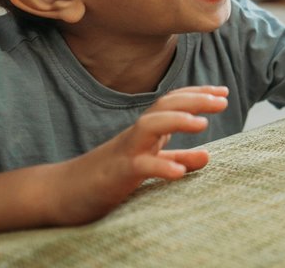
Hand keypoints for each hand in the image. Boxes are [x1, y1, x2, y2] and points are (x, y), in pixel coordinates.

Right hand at [51, 85, 229, 226]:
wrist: (60, 193)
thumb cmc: (107, 177)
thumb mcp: (147, 165)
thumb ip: (176, 159)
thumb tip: (207, 155)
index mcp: (145, 132)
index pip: (172, 103)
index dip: (198, 94)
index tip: (223, 91)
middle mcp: (135, 136)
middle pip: (164, 106)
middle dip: (194, 99)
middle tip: (223, 99)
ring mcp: (124, 152)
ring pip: (149, 127)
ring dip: (177, 121)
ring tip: (203, 124)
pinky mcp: (115, 175)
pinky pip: (138, 166)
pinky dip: (160, 166)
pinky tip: (179, 173)